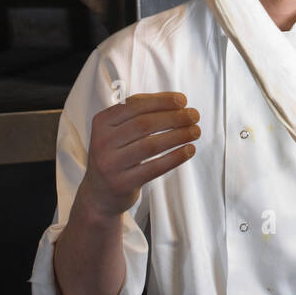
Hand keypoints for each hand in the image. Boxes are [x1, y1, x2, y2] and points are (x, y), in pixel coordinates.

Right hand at [83, 92, 199, 216]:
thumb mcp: (117, 132)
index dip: (161, 101)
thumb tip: (177, 102)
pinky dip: (175, 158)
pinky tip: (189, 150)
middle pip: (144, 124)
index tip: (183, 100)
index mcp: (102, 122)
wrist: (99, 194)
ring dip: (178, 136)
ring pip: (150, 145)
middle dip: (174, 117)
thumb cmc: (117, 155)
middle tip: (194, 116)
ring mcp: (110, 164)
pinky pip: (154, 168)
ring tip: (196, 131)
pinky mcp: (121, 184)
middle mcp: (102, 141)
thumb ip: (139, 115)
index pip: (134, 105)